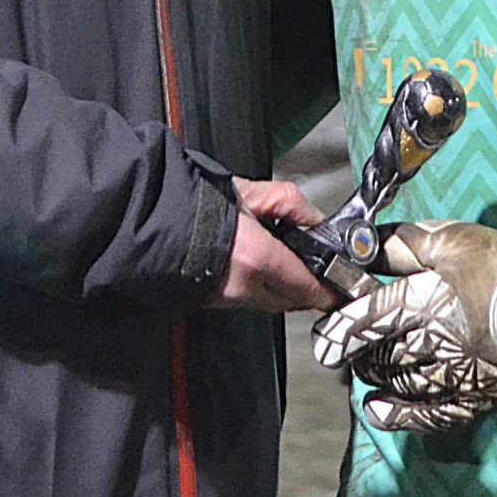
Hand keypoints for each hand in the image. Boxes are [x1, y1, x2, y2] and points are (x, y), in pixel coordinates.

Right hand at [207, 178, 339, 313]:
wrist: (152, 217)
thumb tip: (314, 219)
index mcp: (256, 257)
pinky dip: (261, 290)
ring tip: (290, 268)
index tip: (344, 286)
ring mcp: (227, 299)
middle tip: (321, 276)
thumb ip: (290, 203)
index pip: (308, 288)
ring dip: (286, 292)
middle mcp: (243, 286)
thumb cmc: (196, 202)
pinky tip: (260, 270)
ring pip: (271, 305)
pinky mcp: (213, 302)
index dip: (330, 291)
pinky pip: (249, 302)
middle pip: (292, 302)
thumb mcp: (250, 191)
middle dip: (310, 291)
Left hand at [311, 219, 496, 432]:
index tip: (323, 341)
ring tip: (366, 369)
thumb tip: (359, 245)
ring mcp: (465, 373)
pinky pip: (436, 413)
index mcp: (433, 298)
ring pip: (406, 384)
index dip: (343, 331)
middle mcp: (445, 341)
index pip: (374, 319)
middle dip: (361, 354)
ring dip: (379, 379)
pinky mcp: (484, 394)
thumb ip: (400, 244)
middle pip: (386, 355)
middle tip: (349, 347)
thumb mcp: (450, 239)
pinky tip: (379, 410)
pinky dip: (404, 416)